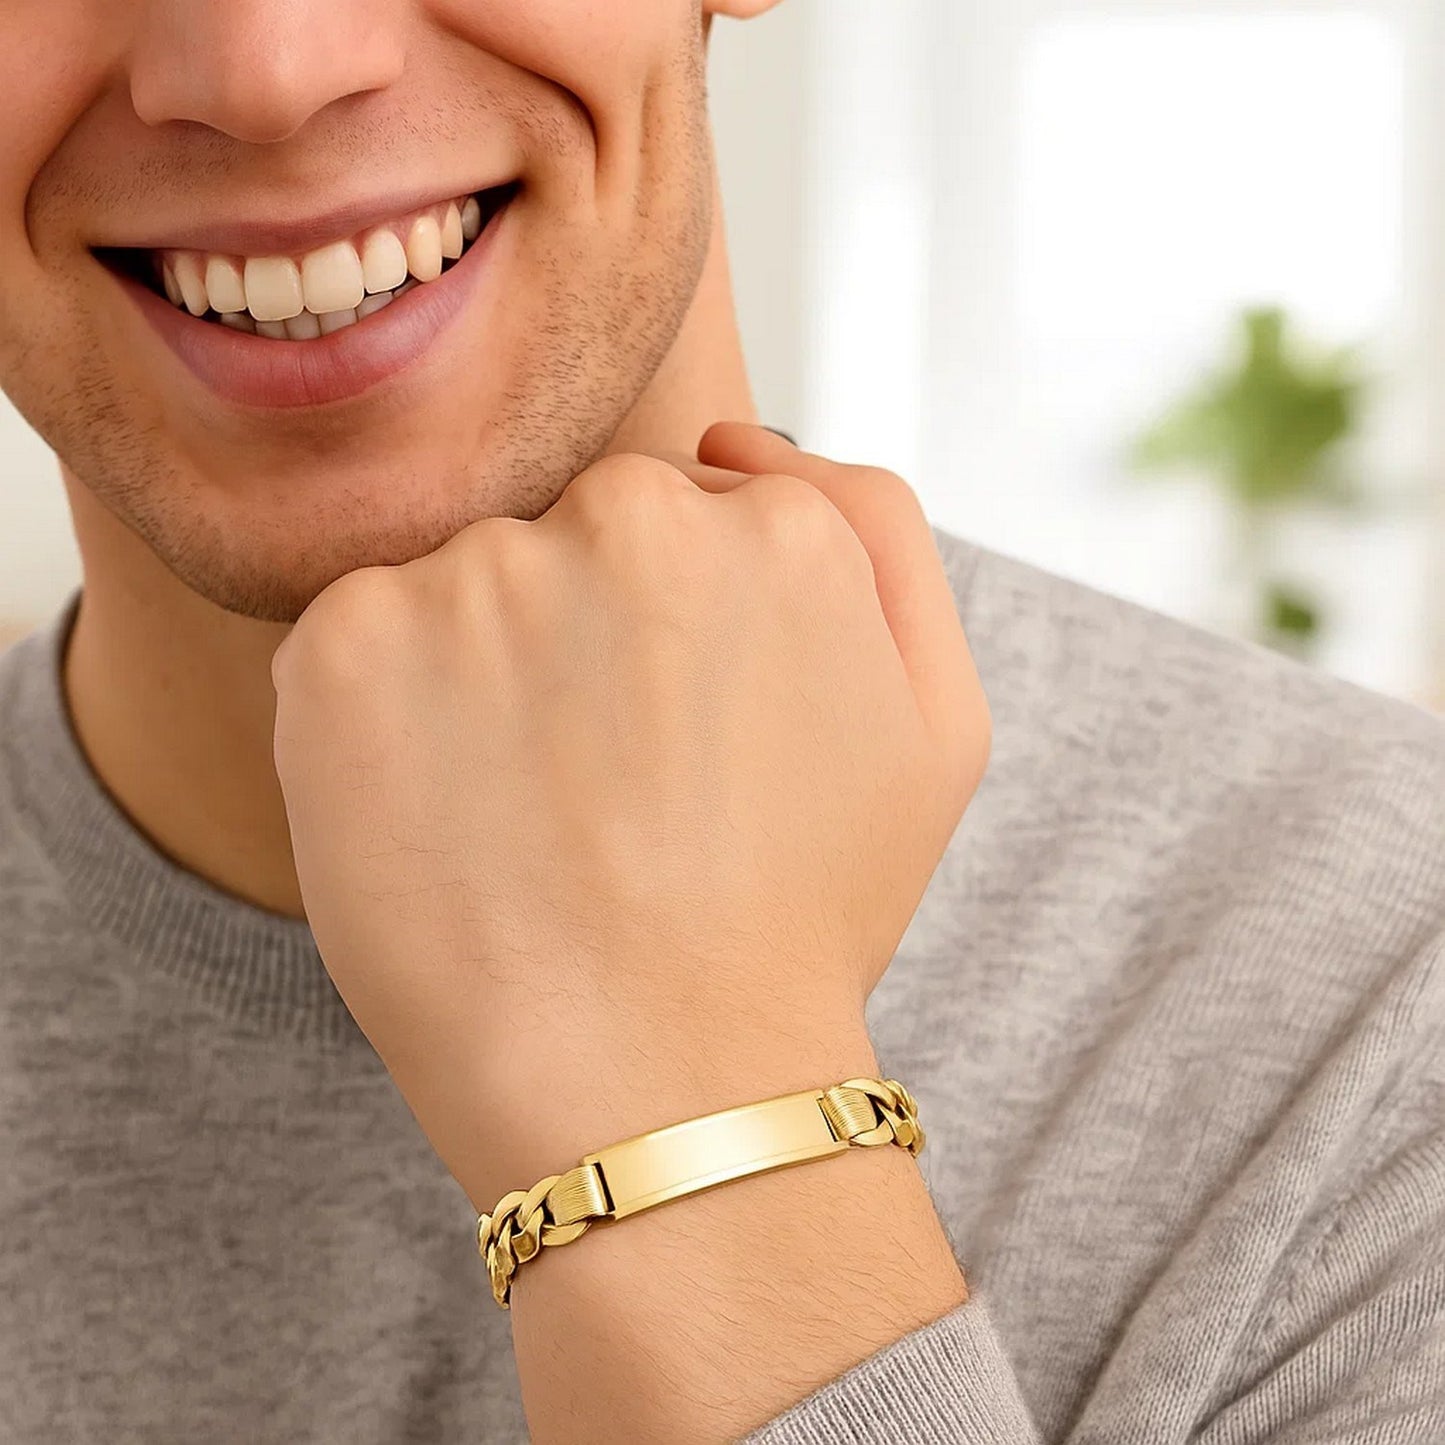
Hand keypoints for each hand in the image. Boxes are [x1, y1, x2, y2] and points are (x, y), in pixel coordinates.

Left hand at [269, 423, 989, 1210]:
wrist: (661, 1088)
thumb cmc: (803, 917)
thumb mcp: (934, 727)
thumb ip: (876, 534)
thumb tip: (738, 434)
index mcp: (772, 526)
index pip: (685, 520)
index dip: (674, 639)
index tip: (673, 740)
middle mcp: (628, 518)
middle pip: (573, 539)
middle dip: (584, 638)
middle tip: (607, 790)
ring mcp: (480, 575)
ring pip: (467, 591)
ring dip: (485, 678)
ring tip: (531, 821)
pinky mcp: (348, 644)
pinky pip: (360, 642)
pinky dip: (385, 719)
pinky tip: (446, 820)